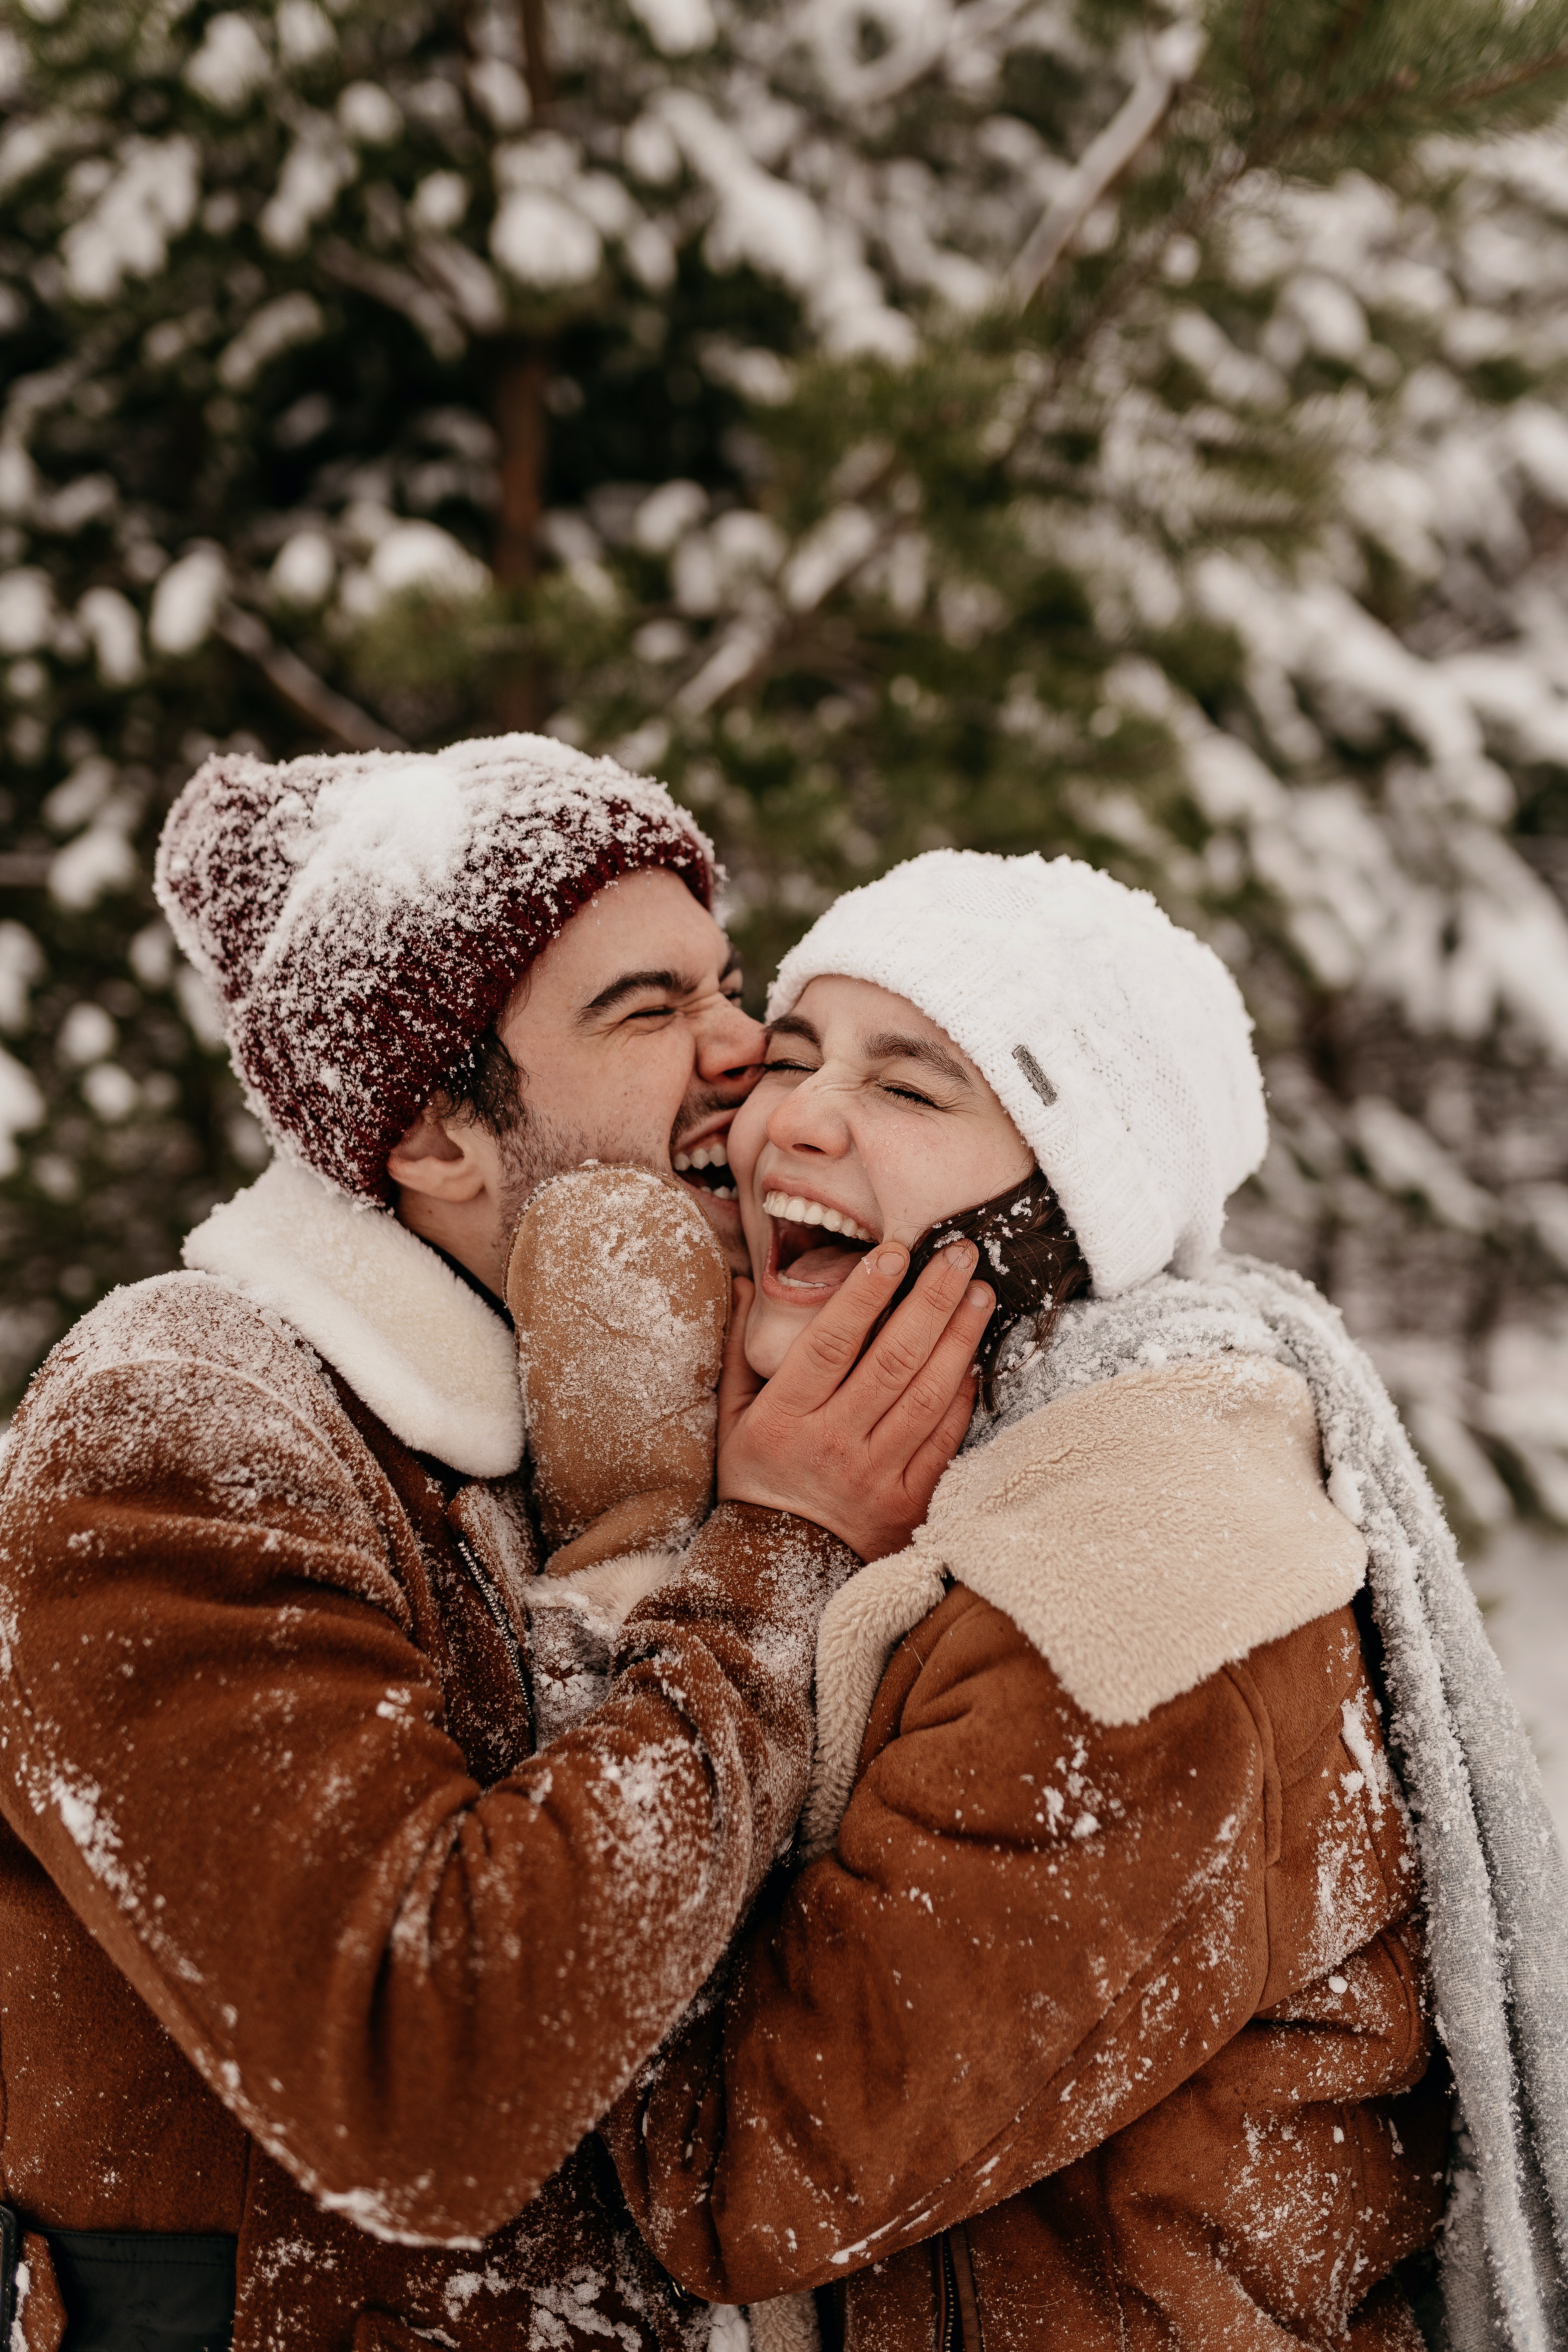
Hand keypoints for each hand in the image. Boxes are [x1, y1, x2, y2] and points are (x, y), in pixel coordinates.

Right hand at [716, 1243, 992, 1560]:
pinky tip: (974, 1357)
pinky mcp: (911, 1501)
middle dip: (932, 1300)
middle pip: (893, 1359)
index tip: (895, 1253)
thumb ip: (740, 1351)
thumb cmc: (756, 1481)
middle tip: (961, 1255)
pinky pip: (945, 1439)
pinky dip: (963, 1395)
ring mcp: (877, 1474)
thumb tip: (742, 1282)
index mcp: (787, 1417)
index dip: (865, 1295)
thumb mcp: (732, 1418)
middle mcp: (835, 1442)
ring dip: (960, 1338)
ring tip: (980, 1294)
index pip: (832, 1343)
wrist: (779, 1569)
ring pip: (928, 1394)